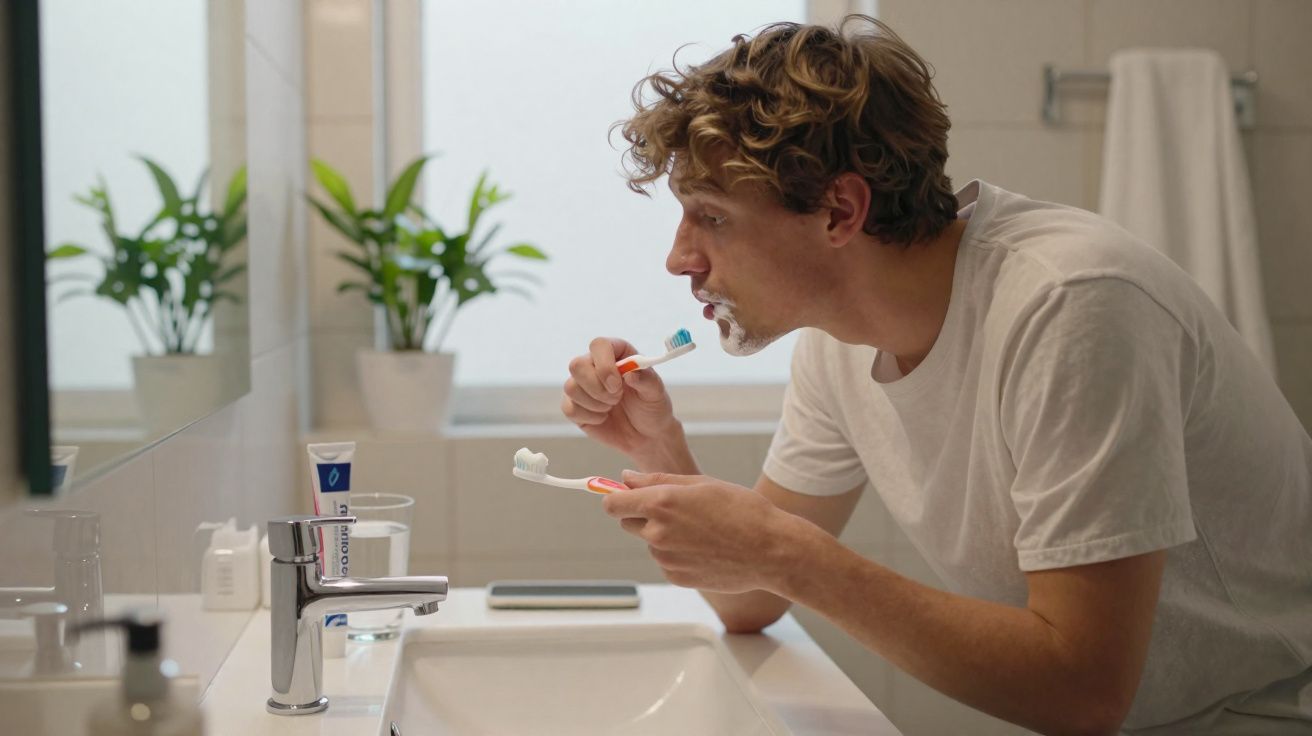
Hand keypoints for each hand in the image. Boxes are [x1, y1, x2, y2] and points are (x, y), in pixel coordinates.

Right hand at [561, 337, 678, 457]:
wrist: (645, 434)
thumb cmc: (651, 408)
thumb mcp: (656, 393)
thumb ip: (647, 380)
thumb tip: (630, 373)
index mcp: (616, 353)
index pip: (599, 345)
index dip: (604, 364)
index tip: (617, 385)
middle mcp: (595, 365)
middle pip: (577, 365)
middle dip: (597, 388)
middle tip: (616, 399)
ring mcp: (582, 385)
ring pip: (571, 387)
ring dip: (595, 403)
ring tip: (612, 407)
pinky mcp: (574, 405)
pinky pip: (569, 408)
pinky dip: (590, 417)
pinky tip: (603, 417)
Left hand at [603, 470, 808, 594]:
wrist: (770, 551)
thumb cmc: (742, 511)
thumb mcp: (701, 483)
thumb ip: (656, 480)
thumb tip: (625, 478)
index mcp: (661, 503)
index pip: (612, 504)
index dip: (615, 497)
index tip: (621, 495)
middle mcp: (658, 533)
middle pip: (626, 523)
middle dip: (640, 514)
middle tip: (673, 509)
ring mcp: (666, 559)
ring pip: (649, 542)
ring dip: (664, 535)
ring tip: (701, 530)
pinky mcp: (676, 578)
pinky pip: (665, 561)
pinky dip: (677, 554)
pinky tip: (705, 548)